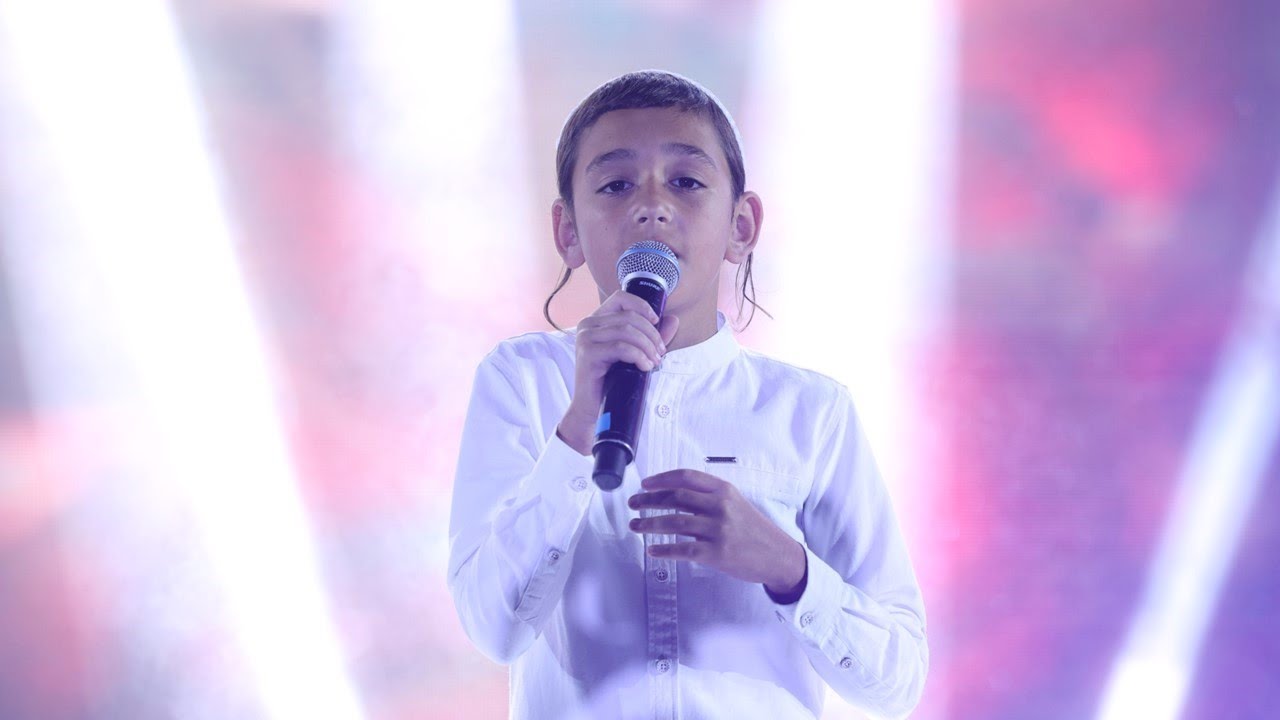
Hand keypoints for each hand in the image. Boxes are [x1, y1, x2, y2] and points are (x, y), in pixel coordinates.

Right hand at [556, 290, 678, 454]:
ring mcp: (585, 338)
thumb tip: (673, 319)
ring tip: (655, 362)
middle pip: (628, 317)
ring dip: (647, 346)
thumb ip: (652, 336)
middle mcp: (587, 325)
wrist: (592, 408)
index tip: (656, 322)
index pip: (620, 298)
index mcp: (596, 320)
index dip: (642, 306)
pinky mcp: (587, 354)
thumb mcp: (636, 353)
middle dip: (651, 334)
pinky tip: (645, 367)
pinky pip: (621, 348)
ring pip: (626, 331)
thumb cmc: (612, 380)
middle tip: (660, 353)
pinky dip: (639, 356)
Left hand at [628, 469, 806, 594]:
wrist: (778, 555)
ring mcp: (718, 529)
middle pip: (675, 498)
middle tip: (633, 504)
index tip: (645, 484)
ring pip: (674, 523)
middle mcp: (720, 506)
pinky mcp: (716, 553)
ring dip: (649, 524)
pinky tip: (652, 550)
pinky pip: (682, 549)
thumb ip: (710, 497)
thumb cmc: (754, 530)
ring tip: (635, 525)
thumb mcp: (736, 503)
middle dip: (649, 500)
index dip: (661, 479)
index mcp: (724, 490)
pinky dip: (663, 549)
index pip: (686, 477)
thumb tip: (674, 495)